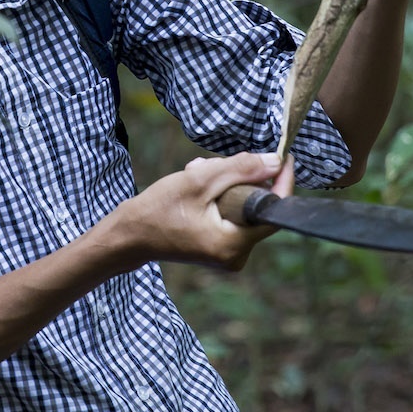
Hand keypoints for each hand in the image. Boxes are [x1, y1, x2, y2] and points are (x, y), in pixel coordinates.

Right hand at [108, 152, 293, 271]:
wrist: (128, 237)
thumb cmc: (158, 210)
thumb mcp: (200, 181)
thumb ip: (241, 169)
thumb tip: (276, 161)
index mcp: (234, 244)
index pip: (275, 210)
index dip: (281, 180)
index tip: (283, 155)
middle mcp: (236, 256)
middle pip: (256, 206)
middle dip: (236, 179)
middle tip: (208, 165)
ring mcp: (227, 256)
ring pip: (241, 208)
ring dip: (222, 185)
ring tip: (194, 175)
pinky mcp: (219, 250)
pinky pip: (230, 217)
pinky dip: (217, 198)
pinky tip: (195, 188)